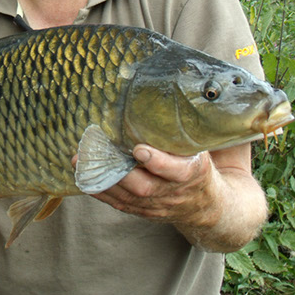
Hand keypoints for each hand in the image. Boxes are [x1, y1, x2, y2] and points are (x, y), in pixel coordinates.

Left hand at [88, 142, 267, 251]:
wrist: (215, 208)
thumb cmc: (205, 165)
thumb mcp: (208, 147)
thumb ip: (196, 126)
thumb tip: (189, 82)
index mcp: (195, 173)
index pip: (178, 171)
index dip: (158, 162)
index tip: (140, 149)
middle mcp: (176, 192)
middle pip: (145, 187)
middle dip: (119, 172)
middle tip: (96, 151)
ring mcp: (160, 206)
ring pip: (129, 197)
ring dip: (102, 180)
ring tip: (79, 161)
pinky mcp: (146, 212)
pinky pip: (120, 205)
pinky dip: (101, 192)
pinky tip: (83, 177)